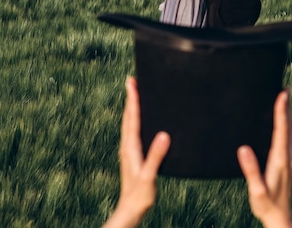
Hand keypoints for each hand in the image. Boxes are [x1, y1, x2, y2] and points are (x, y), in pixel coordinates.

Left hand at [102, 77, 170, 227]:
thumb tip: (164, 135)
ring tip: (135, 94)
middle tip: (132, 81)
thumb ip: (156, 156)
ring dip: (131, 107)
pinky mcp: (131, 156)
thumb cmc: (139, 195)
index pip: (132, 118)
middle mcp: (127, 147)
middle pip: (128, 117)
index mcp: (131, 148)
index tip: (132, 83)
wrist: (130, 210)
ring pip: (128, 123)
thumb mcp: (149, 176)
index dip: (133, 99)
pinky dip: (134, 119)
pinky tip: (139, 121)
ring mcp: (128, 151)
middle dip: (130, 98)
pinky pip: (132, 131)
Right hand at [237, 90, 291, 227]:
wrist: (280, 218)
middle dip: (287, 106)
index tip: (282, 93)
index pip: (282, 130)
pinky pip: (287, 137)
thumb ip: (251, 170)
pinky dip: (286, 123)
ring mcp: (289, 158)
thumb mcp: (256, 190)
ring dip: (288, 113)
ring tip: (285, 97)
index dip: (282, 110)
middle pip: (289, 126)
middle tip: (285, 87)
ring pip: (290, 130)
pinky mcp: (287, 161)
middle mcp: (287, 156)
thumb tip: (243, 149)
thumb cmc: (266, 205)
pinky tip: (281, 120)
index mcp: (280, 160)